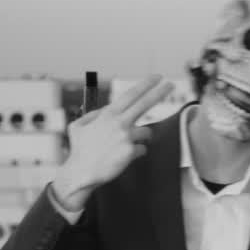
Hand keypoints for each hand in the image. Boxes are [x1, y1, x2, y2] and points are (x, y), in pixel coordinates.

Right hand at [52, 74, 173, 210]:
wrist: (80, 172)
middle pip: (145, 103)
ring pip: (146, 131)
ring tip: (124, 145)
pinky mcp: (130, 152)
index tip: (157, 77)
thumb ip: (94, 115)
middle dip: (160, 92)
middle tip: (171, 84)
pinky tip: (122, 157)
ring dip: (140, 136)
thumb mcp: (78, 126)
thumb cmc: (79, 150)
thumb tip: (107, 109)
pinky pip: (142, 149)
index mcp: (108, 115)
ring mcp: (126, 137)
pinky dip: (135, 152)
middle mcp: (119, 123)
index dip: (146, 84)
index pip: (131, 94)